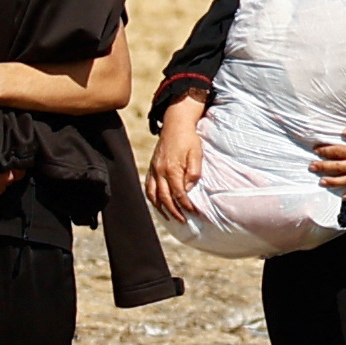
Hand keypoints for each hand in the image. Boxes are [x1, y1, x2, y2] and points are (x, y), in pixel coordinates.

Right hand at [147, 94, 207, 217]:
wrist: (175, 124)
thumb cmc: (189, 138)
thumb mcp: (197, 153)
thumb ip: (194, 172)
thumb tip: (189, 189)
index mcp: (172, 169)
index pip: (178, 193)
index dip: (185, 205)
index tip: (193, 212)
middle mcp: (160, 171)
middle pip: (165, 198)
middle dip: (174, 211)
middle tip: (183, 220)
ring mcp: (154, 170)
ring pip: (153, 195)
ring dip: (161, 208)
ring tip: (169, 217)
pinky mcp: (152, 167)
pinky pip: (148, 187)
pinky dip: (152, 198)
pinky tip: (158, 203)